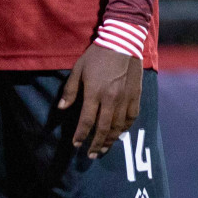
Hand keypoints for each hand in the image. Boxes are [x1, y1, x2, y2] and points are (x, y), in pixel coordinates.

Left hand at [58, 43, 142, 158]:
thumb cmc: (97, 54)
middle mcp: (111, 99)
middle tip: (90, 155)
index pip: (86, 121)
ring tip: (103, 149)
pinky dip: (125, 129)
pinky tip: (119, 134)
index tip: (76, 145)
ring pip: (118, 127)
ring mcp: (125, 98)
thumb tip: (61, 108)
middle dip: (95, 144)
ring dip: (110, 141)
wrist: (122, 41)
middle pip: (103, 128)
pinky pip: (131, 118)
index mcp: (95, 92)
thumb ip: (70, 90)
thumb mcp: (78, 69)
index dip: (81, 135)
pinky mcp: (136, 96)